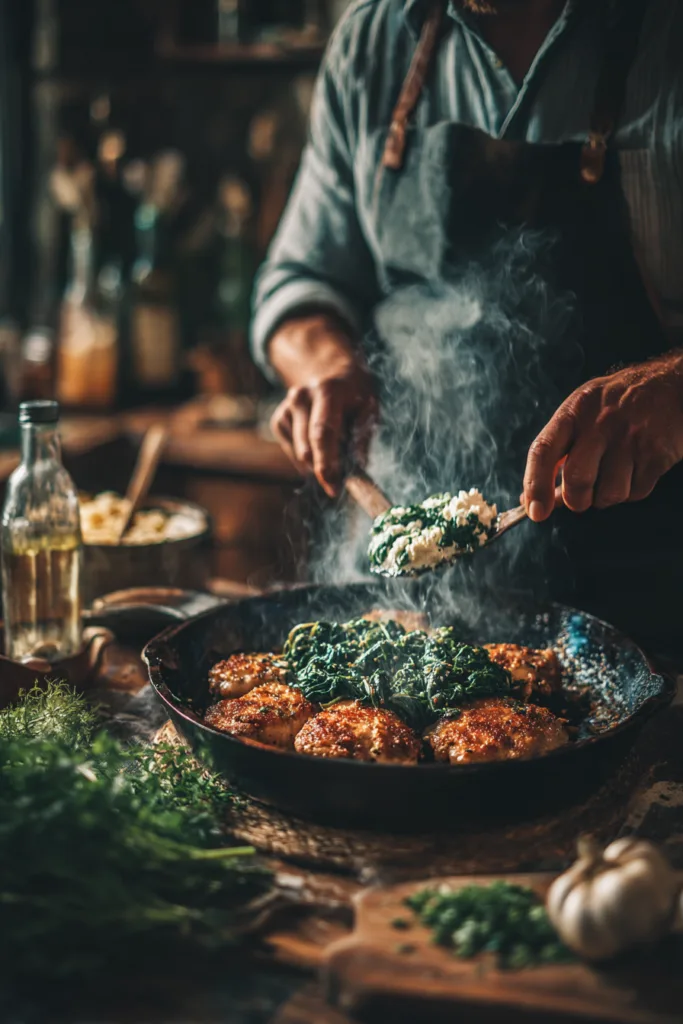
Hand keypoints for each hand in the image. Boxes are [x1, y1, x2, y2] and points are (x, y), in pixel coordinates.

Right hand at [268, 315, 376, 496]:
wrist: (329, 372)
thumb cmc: (354, 394)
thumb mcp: (368, 407)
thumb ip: (363, 436)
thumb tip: (359, 466)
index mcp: (327, 391)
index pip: (322, 432)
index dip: (326, 462)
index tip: (333, 486)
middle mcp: (301, 397)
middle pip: (306, 448)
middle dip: (323, 471)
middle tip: (337, 486)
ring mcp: (287, 408)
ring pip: (299, 454)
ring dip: (317, 464)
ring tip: (336, 453)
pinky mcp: (279, 419)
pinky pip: (292, 452)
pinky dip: (308, 458)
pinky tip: (320, 446)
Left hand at [523, 353, 682, 521]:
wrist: (671, 385)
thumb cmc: (615, 405)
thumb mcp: (581, 412)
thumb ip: (556, 451)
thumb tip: (533, 499)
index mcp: (573, 411)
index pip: (543, 451)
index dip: (535, 485)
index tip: (536, 512)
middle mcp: (600, 423)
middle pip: (577, 480)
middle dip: (575, 501)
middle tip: (580, 499)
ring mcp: (630, 439)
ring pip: (608, 494)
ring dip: (606, 497)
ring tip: (612, 475)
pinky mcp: (656, 454)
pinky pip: (636, 493)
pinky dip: (632, 491)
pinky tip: (635, 470)